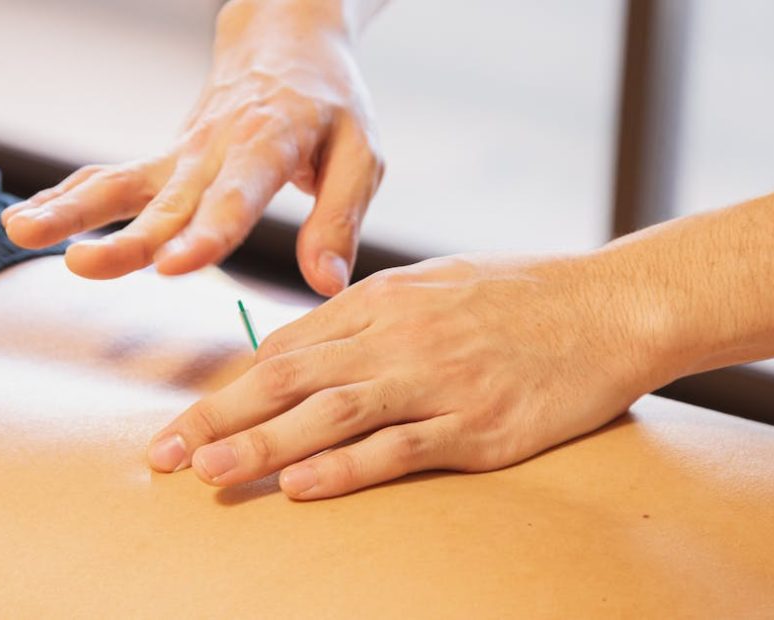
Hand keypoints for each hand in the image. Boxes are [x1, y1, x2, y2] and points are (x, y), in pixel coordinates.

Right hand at [1, 0, 383, 295]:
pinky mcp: (166, 158)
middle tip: (84, 265)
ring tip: (21, 232)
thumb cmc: (332, 106)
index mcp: (270, 145)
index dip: (207, 232)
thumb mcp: (360, 155)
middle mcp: (216, 149)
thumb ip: (339, 220)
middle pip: (168, 200)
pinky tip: (27, 219)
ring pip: (122, 183)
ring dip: (73, 210)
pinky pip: (112, 176)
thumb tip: (327, 285)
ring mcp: (183, 153)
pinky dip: (70, 196)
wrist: (288, 43)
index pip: (236, 195)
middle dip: (128, 237)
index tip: (175, 265)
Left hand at [146, 252, 670, 498]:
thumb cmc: (519, 293)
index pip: (288, 346)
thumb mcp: (435, 283)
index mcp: (385, 298)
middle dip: (221, 416)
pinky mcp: (478, 425)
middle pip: (292, 378)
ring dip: (265, 445)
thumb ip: (370, 312)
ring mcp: (439, 381)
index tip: (190, 418)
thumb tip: (304, 348)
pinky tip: (303, 486)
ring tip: (209, 473)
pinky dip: (347, 467)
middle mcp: (401, 336)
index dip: (232, 385)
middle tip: (165, 453)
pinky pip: (400, 448)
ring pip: (333, 413)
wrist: (608, 305)